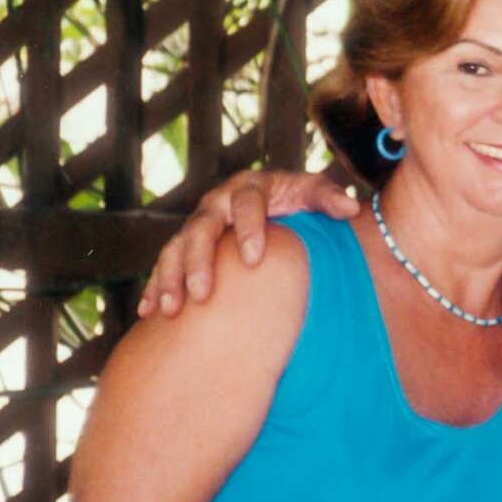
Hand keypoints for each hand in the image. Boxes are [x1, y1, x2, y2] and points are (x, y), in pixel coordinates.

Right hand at [138, 170, 357, 317]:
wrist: (275, 206)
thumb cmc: (297, 201)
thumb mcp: (313, 194)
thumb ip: (329, 198)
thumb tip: (352, 207)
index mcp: (249, 188)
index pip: (246, 205)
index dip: (249, 229)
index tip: (255, 259)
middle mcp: (216, 204)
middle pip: (201, 229)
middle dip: (200, 261)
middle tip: (204, 293)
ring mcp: (197, 226)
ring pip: (176, 249)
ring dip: (170, 278)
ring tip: (173, 309)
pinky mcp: (183, 247)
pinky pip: (163, 266)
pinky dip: (155, 288)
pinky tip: (150, 313)